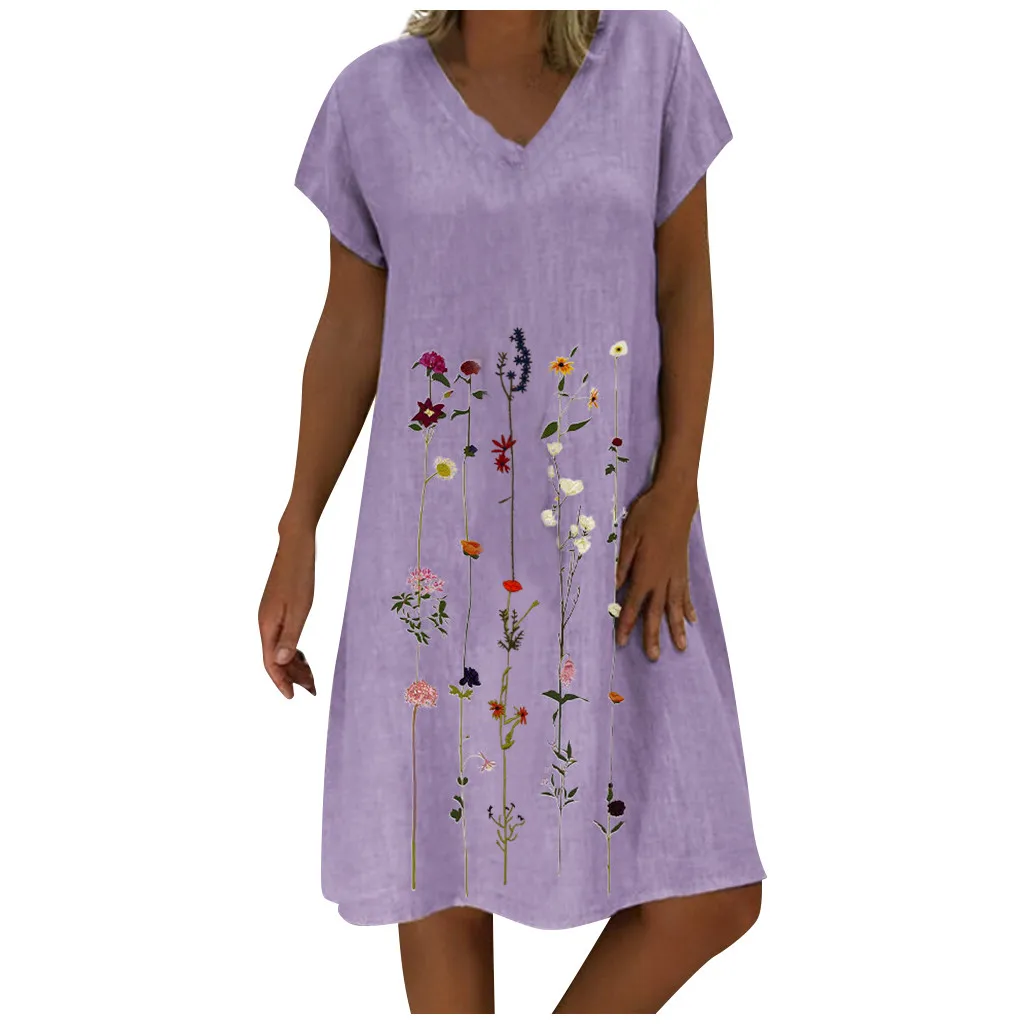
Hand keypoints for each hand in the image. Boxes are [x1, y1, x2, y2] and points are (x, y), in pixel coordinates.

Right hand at [258, 525, 315, 697]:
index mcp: (268, 625)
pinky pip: (282, 636)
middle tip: (311, 689)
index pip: (271, 662)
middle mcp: (265, 623)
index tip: (293, 697)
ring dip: (293, 664)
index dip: (281, 681)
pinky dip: (292, 649)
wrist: (296, 546)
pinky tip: (302, 655)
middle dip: (290, 676)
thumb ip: (290, 636)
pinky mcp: (277, 609)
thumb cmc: (300, 575)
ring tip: (310, 677)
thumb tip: (280, 662)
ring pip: (278, 648)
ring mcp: (270, 615)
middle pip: (274, 658)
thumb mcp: (300, 608)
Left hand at [614, 482, 697, 659]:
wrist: (675, 501)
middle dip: (653, 636)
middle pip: (656, 613)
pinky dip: (688, 608)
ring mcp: (675, 574)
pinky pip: (686, 593)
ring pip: (675, 608)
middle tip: (654, 658)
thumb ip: (622, 564)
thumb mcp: (628, 537)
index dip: (627, 624)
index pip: (633, 605)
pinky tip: (691, 621)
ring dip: (676, 628)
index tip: (622, 642)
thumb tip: (614, 586)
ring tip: (680, 648)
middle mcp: (662, 578)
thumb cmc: (647, 515)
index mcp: (645, 573)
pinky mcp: (683, 568)